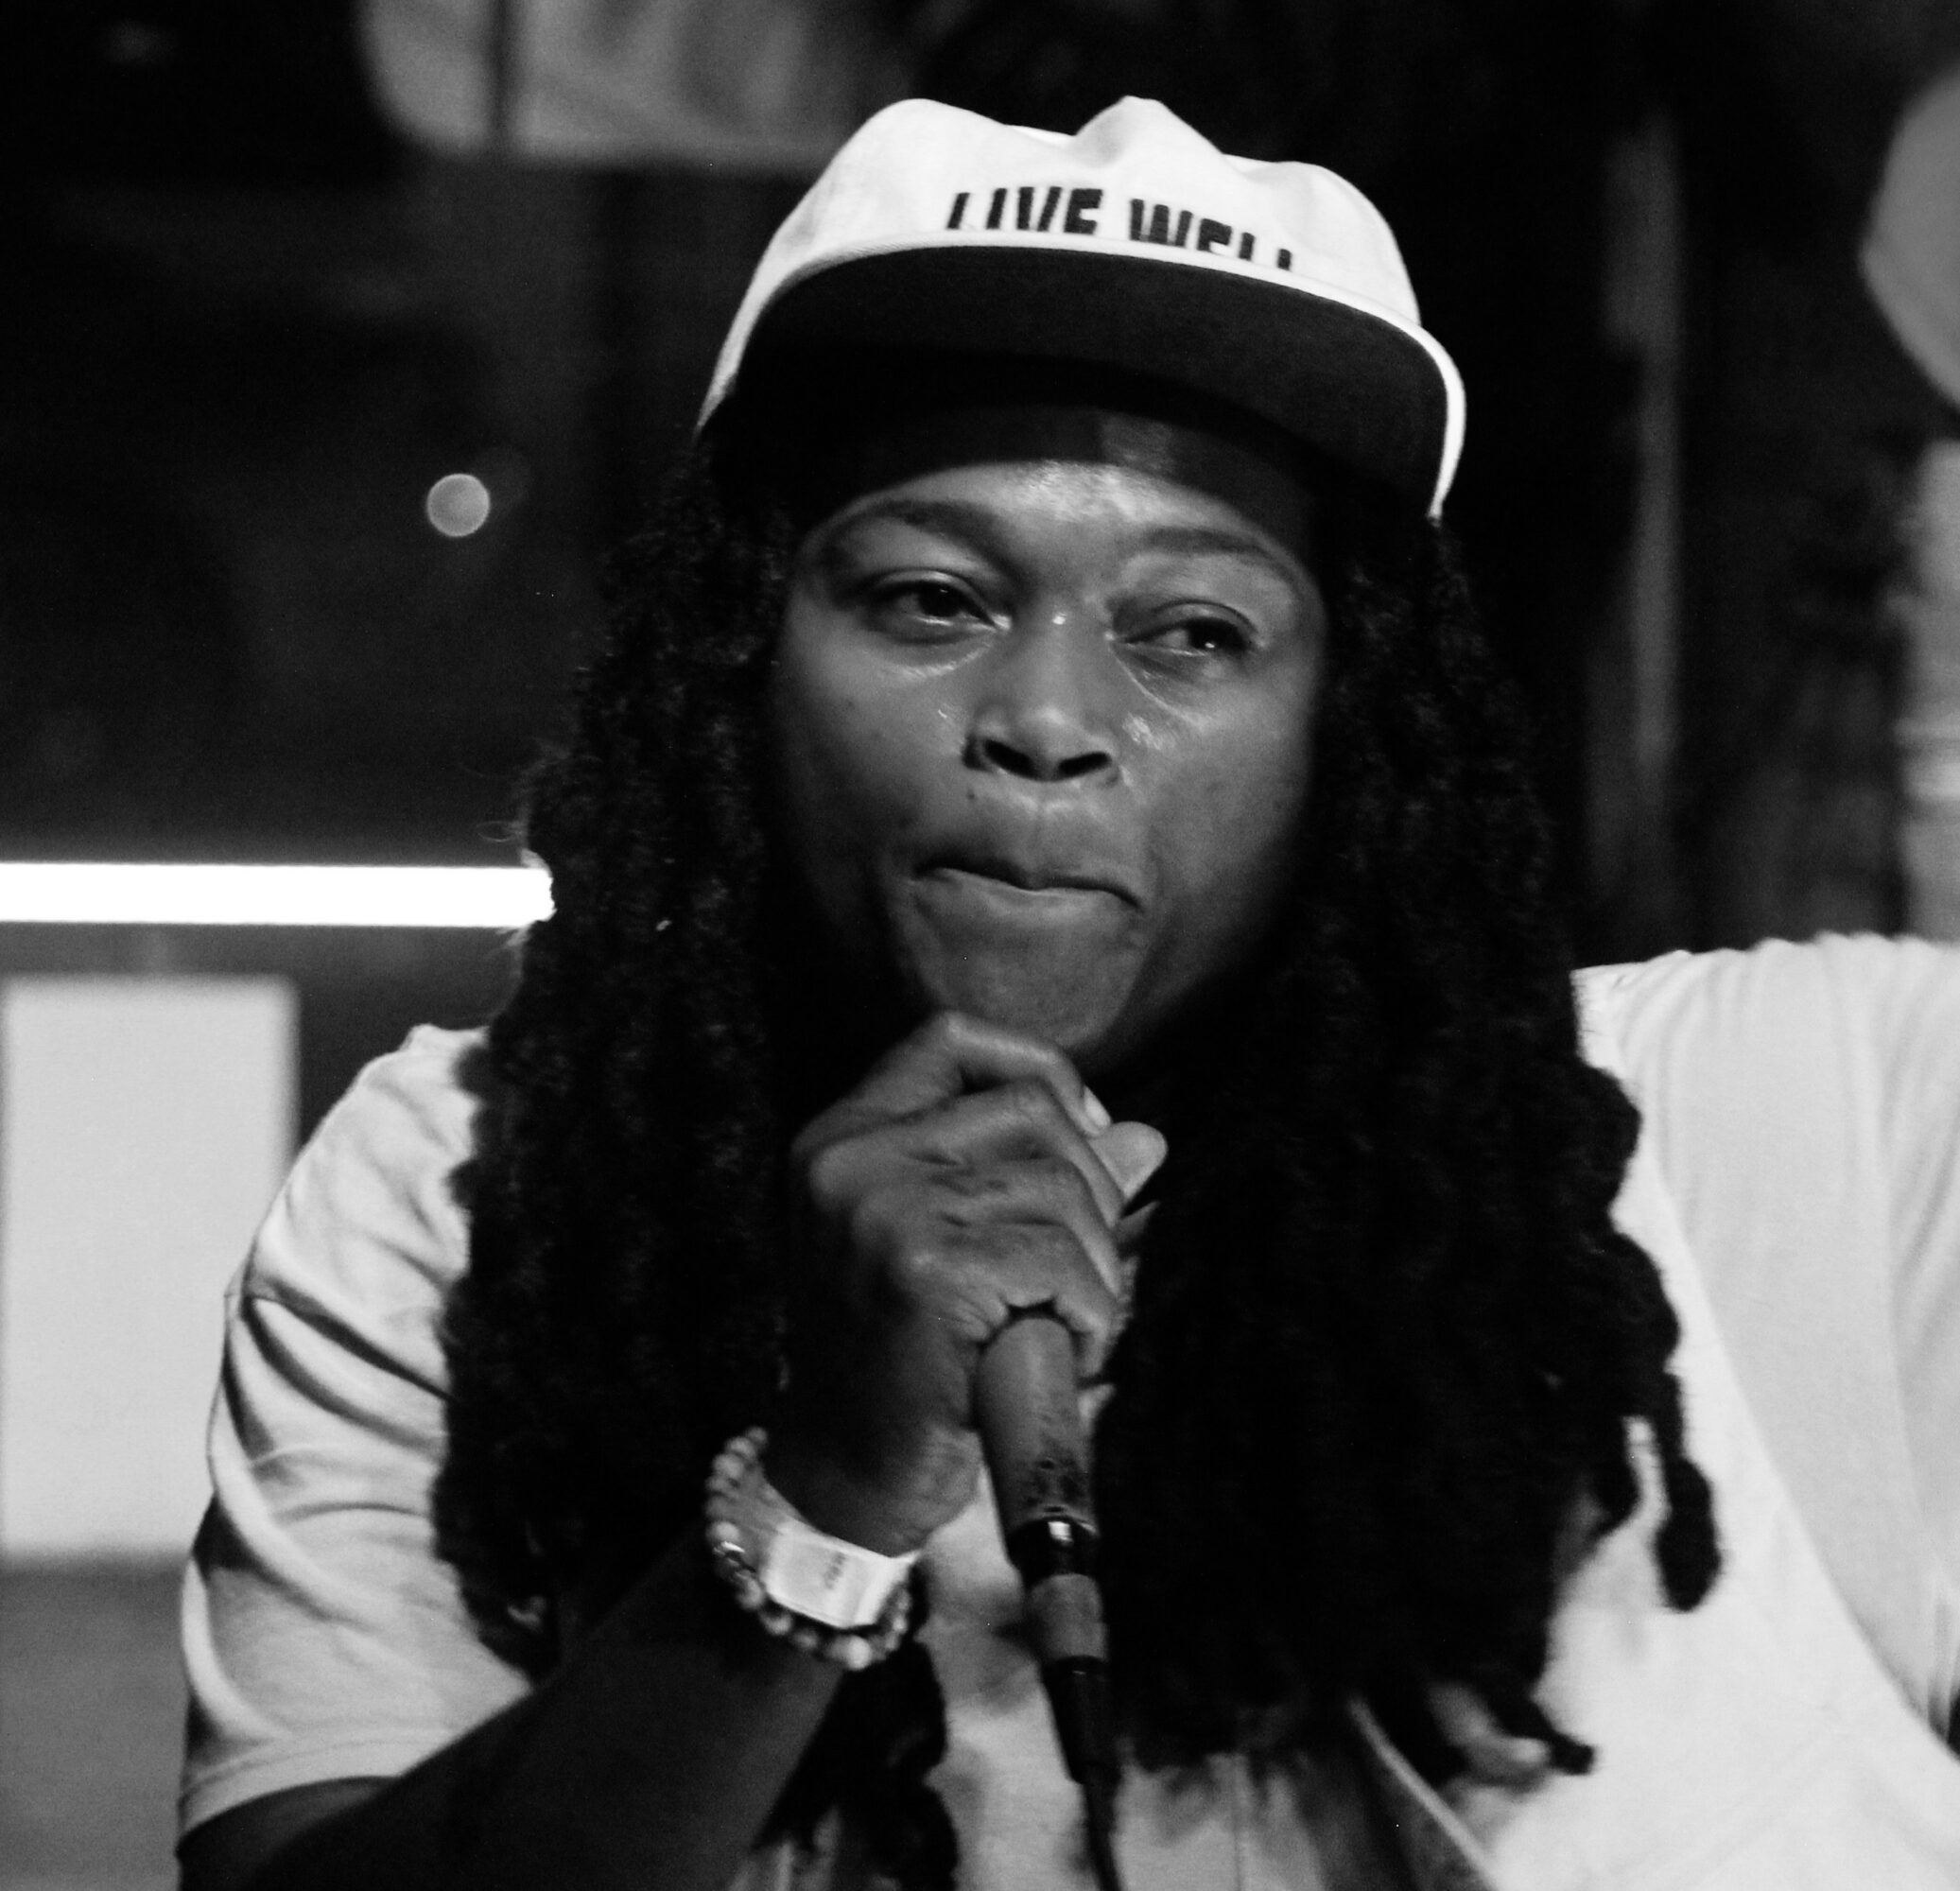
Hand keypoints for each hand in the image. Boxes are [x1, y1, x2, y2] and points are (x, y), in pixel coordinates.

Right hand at [767, 1013, 1165, 1554]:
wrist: (847, 1481)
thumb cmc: (906, 1363)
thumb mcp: (953, 1249)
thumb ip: (1036, 1179)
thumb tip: (1147, 1139)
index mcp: (842, 1139)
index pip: (950, 1039)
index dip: (1037, 1067)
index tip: (1081, 1133)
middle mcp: (851, 1159)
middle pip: (1032, 1108)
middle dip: (1088, 1186)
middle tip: (1075, 1270)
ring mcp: (883, 1210)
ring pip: (1061, 1187)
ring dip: (1095, 1266)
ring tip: (1061, 1324)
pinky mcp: (927, 1271)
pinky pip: (1065, 1258)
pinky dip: (1090, 1311)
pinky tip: (1060, 1351)